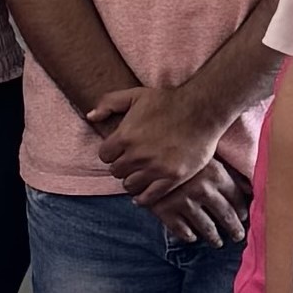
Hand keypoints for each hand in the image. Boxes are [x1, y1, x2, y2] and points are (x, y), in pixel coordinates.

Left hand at [90, 81, 224, 201]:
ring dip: (133, 181)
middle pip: (116, 172)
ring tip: (141, 174)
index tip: (122, 151)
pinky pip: (149, 197)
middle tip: (133, 162)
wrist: (202, 109)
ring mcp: (155, 168)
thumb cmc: (168, 101)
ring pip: (130, 185)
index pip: (104, 156)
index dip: (112, 153)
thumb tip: (90, 116)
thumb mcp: (136, 94)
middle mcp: (137, 155)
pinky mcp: (172, 178)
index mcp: (125, 136)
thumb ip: (109, 103)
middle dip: (122, 166)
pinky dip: (144, 198)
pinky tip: (145, 193)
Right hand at [140, 161, 244, 246]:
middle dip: (234, 228)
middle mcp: (202, 189)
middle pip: (225, 215)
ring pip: (205, 226)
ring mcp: (183, 201)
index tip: (243, 217)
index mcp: (216, 173)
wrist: (140, 152)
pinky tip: (191, 237)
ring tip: (217, 242)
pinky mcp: (165, 210)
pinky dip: (187, 235)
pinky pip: (181, 229)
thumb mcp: (203, 156)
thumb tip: (250, 189)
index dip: (241, 209)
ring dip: (213, 236)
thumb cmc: (177, 150)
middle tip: (238, 236)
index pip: (236, 197)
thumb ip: (224, 172)